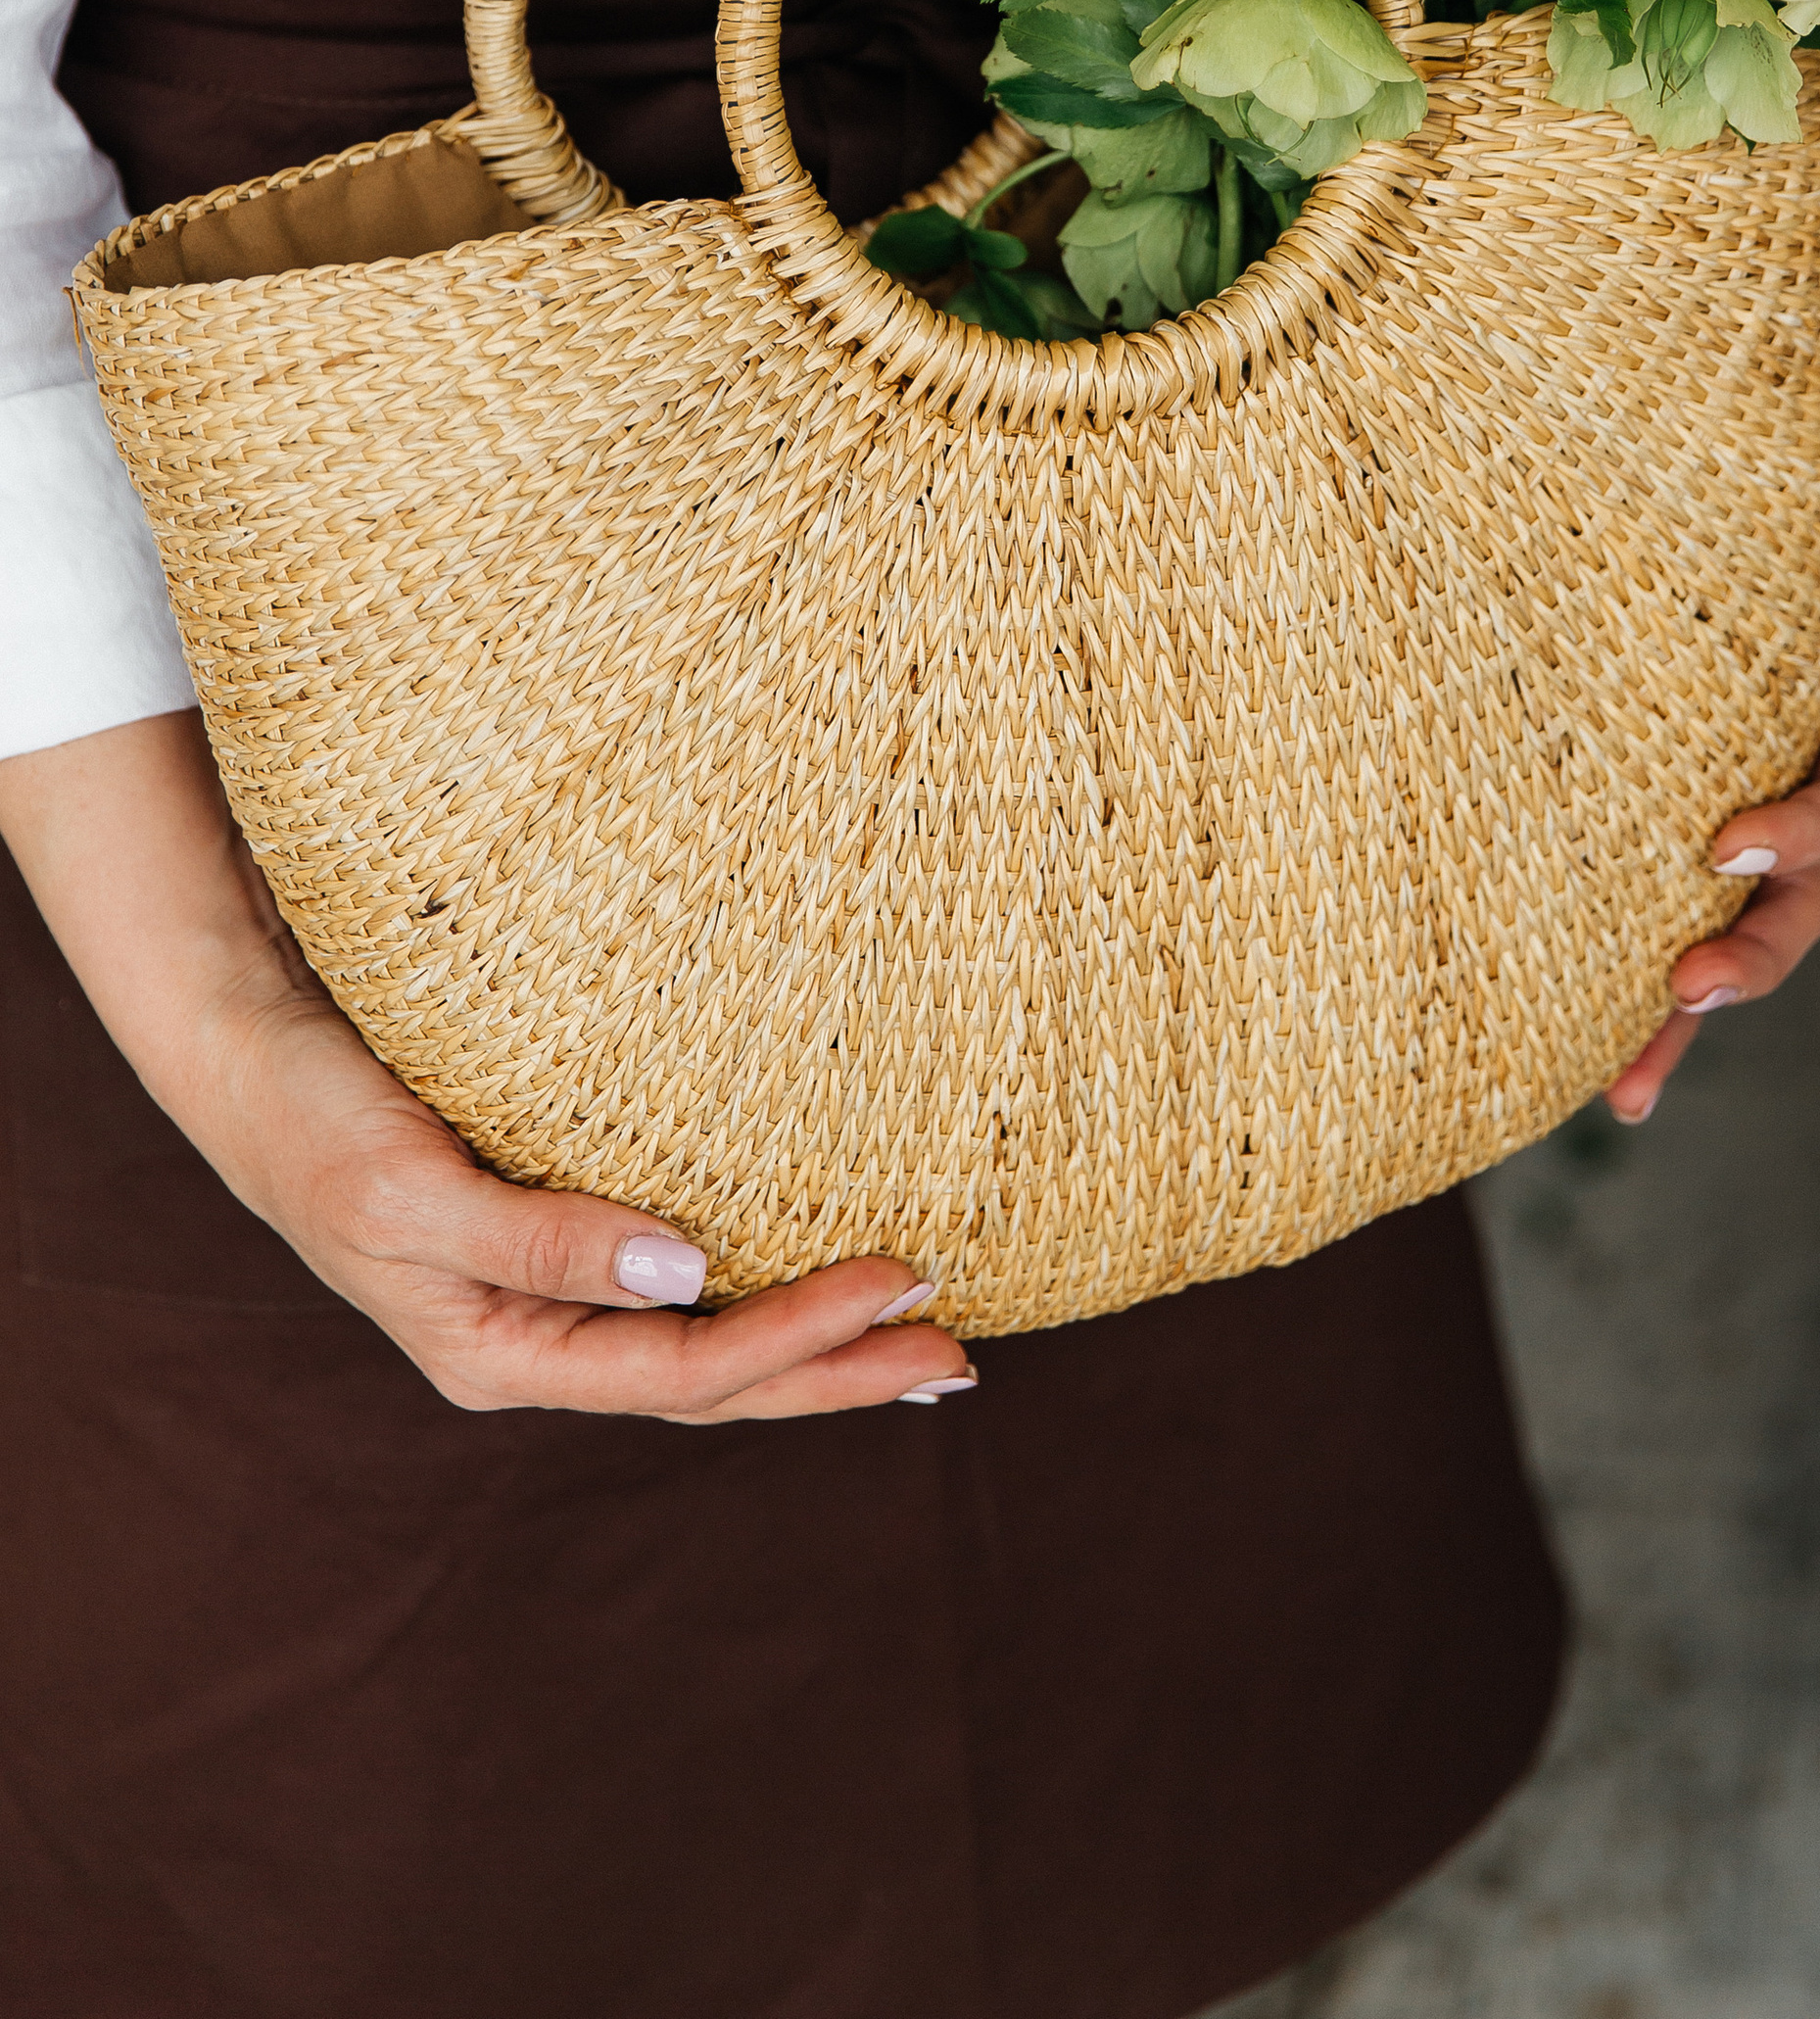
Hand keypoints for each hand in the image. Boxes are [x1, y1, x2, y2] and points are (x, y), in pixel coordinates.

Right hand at [0, 712, 973, 1419]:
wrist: (245, 1050)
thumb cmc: (315, 1117)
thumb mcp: (412, 1189)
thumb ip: (545, 1242)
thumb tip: (686, 1278)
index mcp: (497, 1354)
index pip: (684, 1373)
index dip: (800, 1339)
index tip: (904, 1281)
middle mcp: (532, 1341)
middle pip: (711, 1386)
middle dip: (835, 1374)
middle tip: (956, 1357)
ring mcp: (542, 1295)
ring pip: (700, 1346)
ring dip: (810, 1345)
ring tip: (917, 1335)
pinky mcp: (550, 1231)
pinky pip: (675, 1289)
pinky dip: (754, 1291)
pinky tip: (806, 1276)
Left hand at [1605, 424, 1819, 1125]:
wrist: (1704, 428)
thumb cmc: (1801, 449)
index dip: (1808, 827)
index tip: (1728, 845)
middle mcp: (1807, 766)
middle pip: (1806, 891)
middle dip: (1757, 950)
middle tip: (1690, 983)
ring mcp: (1742, 790)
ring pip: (1743, 926)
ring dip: (1703, 1001)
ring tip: (1635, 1063)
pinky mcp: (1667, 800)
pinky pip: (1664, 907)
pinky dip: (1649, 1006)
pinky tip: (1610, 1085)